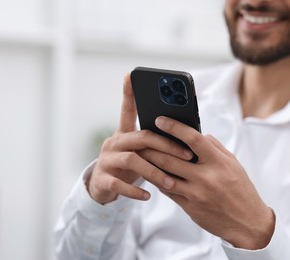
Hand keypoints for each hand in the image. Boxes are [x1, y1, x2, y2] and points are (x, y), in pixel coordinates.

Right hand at [87, 74, 192, 203]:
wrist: (102, 187)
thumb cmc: (129, 166)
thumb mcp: (140, 152)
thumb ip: (154, 142)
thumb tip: (186, 134)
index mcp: (124, 133)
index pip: (127, 110)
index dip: (129, 93)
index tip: (131, 74)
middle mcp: (114, 142)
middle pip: (141, 137)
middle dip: (166, 145)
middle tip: (187, 155)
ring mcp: (106, 160)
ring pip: (132, 160)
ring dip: (154, 171)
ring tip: (171, 182)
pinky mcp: (102, 179)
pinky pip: (119, 184)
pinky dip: (135, 190)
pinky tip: (149, 197)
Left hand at [138, 116, 274, 249]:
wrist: (247, 223)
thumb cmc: (241, 190)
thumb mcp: (233, 164)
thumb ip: (215, 147)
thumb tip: (198, 134)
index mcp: (218, 162)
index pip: (193, 138)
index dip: (174, 127)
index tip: (160, 120)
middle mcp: (206, 177)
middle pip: (170, 158)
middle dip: (152, 147)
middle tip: (141, 138)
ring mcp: (196, 193)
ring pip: (164, 176)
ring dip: (149, 164)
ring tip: (140, 154)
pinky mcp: (189, 207)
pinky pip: (167, 191)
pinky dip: (157, 180)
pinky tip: (150, 172)